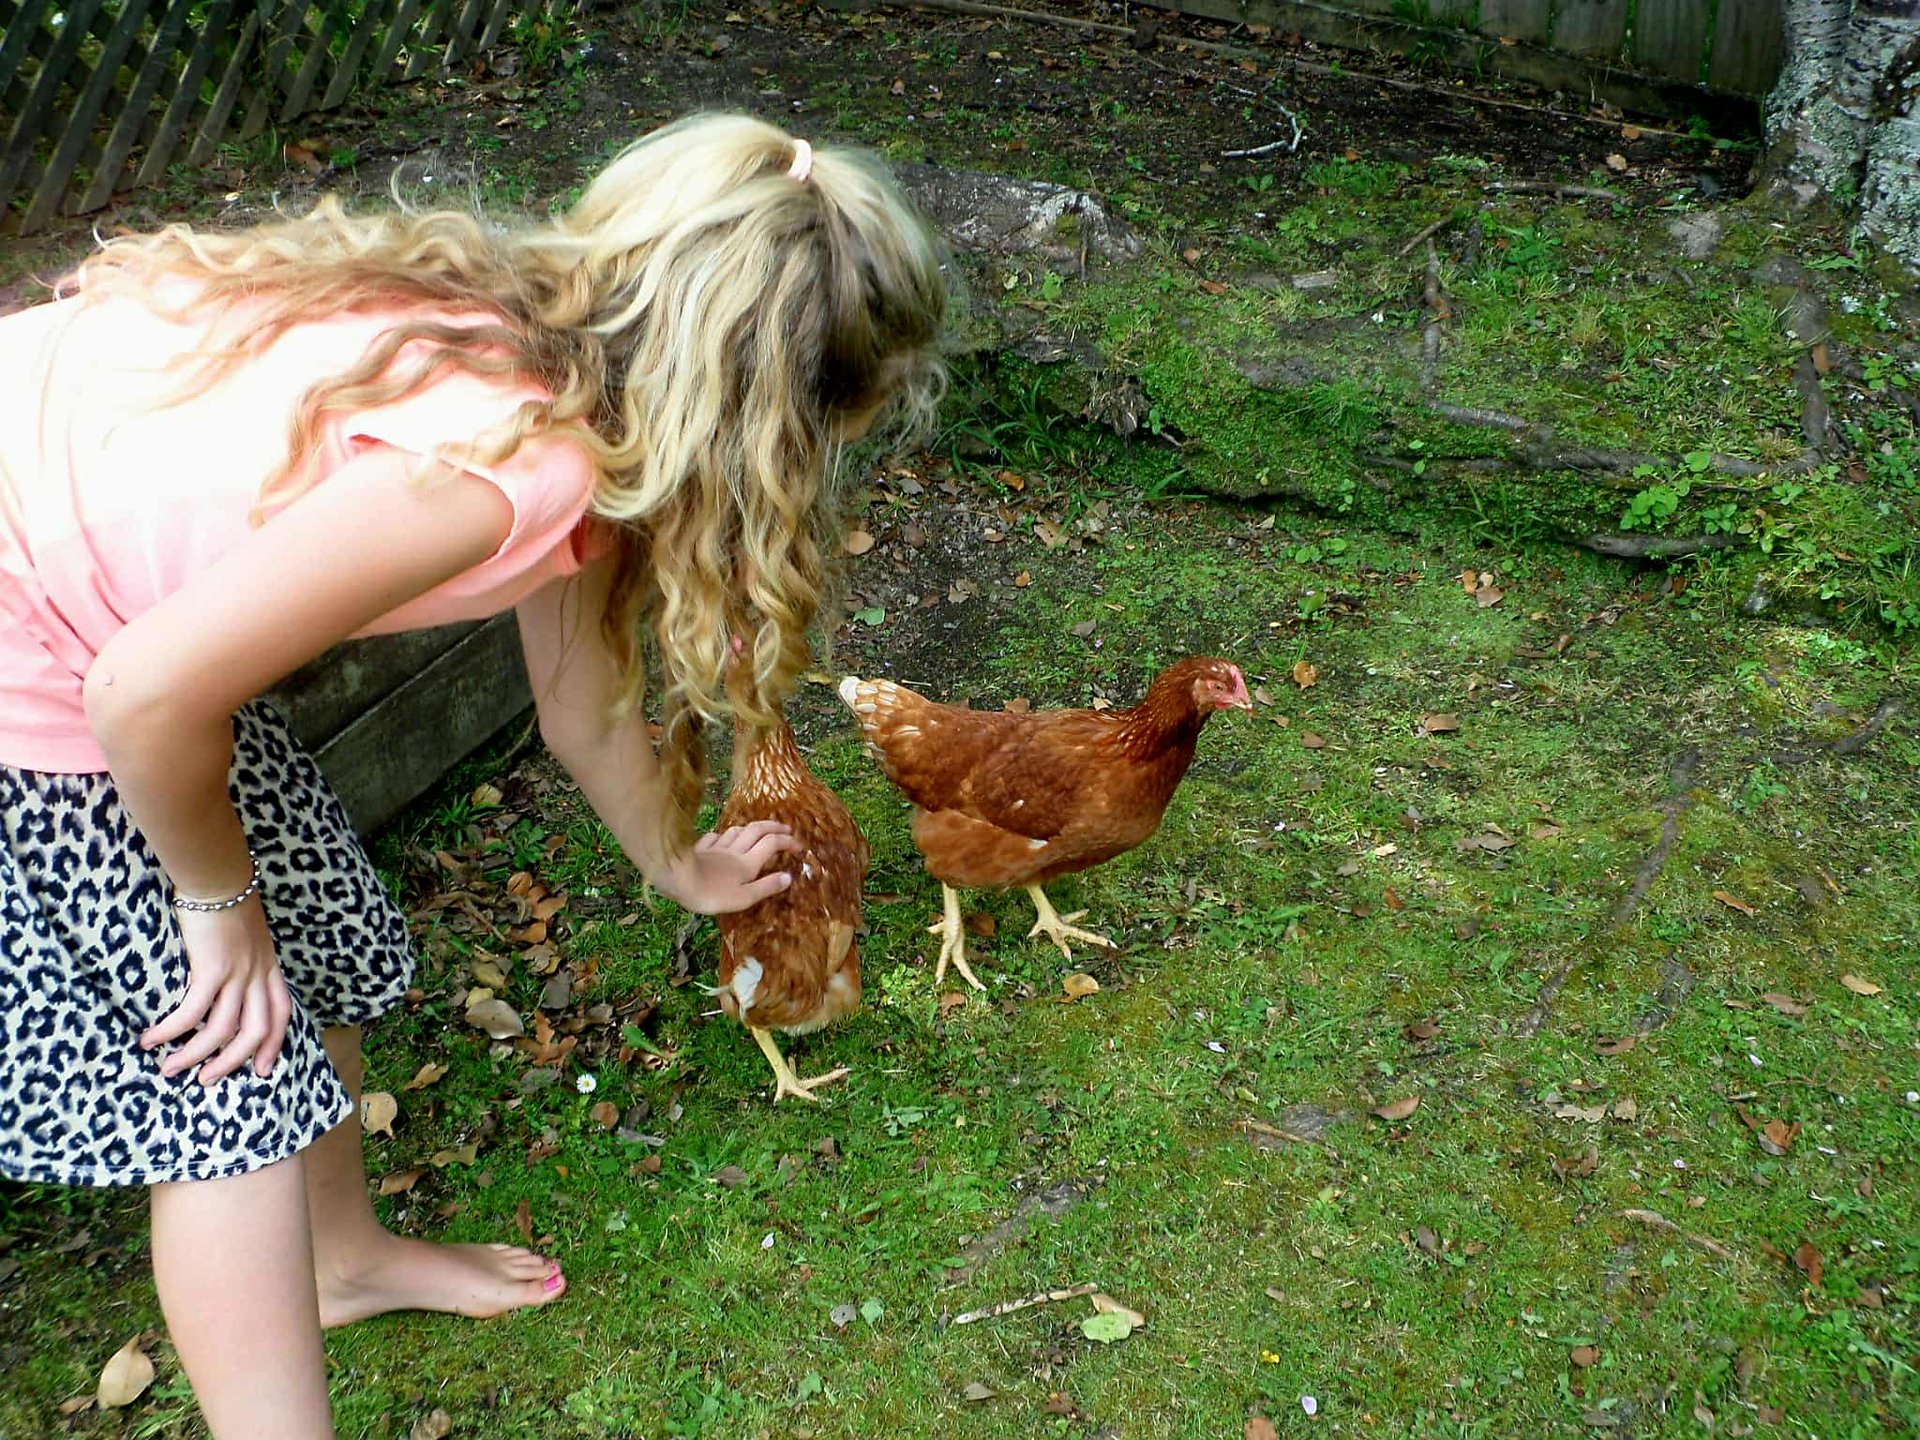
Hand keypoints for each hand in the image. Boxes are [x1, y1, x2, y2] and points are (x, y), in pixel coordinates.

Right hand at [140, 895, 293, 1084]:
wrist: (218, 875)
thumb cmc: (226, 897)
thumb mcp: (248, 931)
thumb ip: (244, 954)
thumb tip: (224, 975)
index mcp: (269, 966)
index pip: (281, 1012)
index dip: (275, 1043)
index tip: (266, 1069)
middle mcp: (258, 974)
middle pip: (256, 1031)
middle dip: (234, 1061)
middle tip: (209, 1080)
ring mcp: (238, 973)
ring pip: (224, 1029)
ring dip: (196, 1055)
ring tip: (171, 1069)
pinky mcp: (213, 969)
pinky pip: (193, 1012)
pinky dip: (171, 1030)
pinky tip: (151, 1039)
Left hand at [660, 820, 799, 914]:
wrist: (677, 880)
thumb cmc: (712, 894)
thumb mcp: (744, 897)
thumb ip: (766, 887)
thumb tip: (789, 877)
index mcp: (748, 863)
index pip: (772, 844)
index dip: (787, 842)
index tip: (799, 846)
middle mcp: (735, 851)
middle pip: (757, 830)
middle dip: (774, 827)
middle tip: (786, 829)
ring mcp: (716, 848)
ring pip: (737, 831)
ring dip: (750, 828)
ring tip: (757, 831)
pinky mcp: (699, 849)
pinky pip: (714, 838)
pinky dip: (722, 836)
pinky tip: (721, 839)